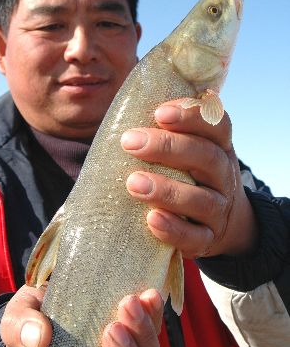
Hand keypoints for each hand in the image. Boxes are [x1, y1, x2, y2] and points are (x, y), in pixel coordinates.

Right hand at [0, 284, 162, 346]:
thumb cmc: (29, 322)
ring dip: (144, 337)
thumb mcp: (16, 321)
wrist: (45, 299)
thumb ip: (19, 330)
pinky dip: (154, 317)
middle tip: (113, 329)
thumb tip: (38, 338)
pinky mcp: (137, 340)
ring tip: (129, 303)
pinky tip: (149, 296)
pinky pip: (154, 336)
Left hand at [121, 99, 257, 257]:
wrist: (224, 224)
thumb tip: (121, 106)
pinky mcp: (207, 240)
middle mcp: (224, 177)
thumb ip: (167, 131)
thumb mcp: (189, 152)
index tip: (159, 113)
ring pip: (201, 200)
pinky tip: (151, 220)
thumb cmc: (191, 177)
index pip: (216, 126)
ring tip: (133, 183)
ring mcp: (218, 210)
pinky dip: (174, 229)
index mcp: (219, 148)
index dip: (192, 116)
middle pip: (207, 157)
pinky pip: (195, 237)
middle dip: (169, 147)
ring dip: (167, 190)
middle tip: (130, 142)